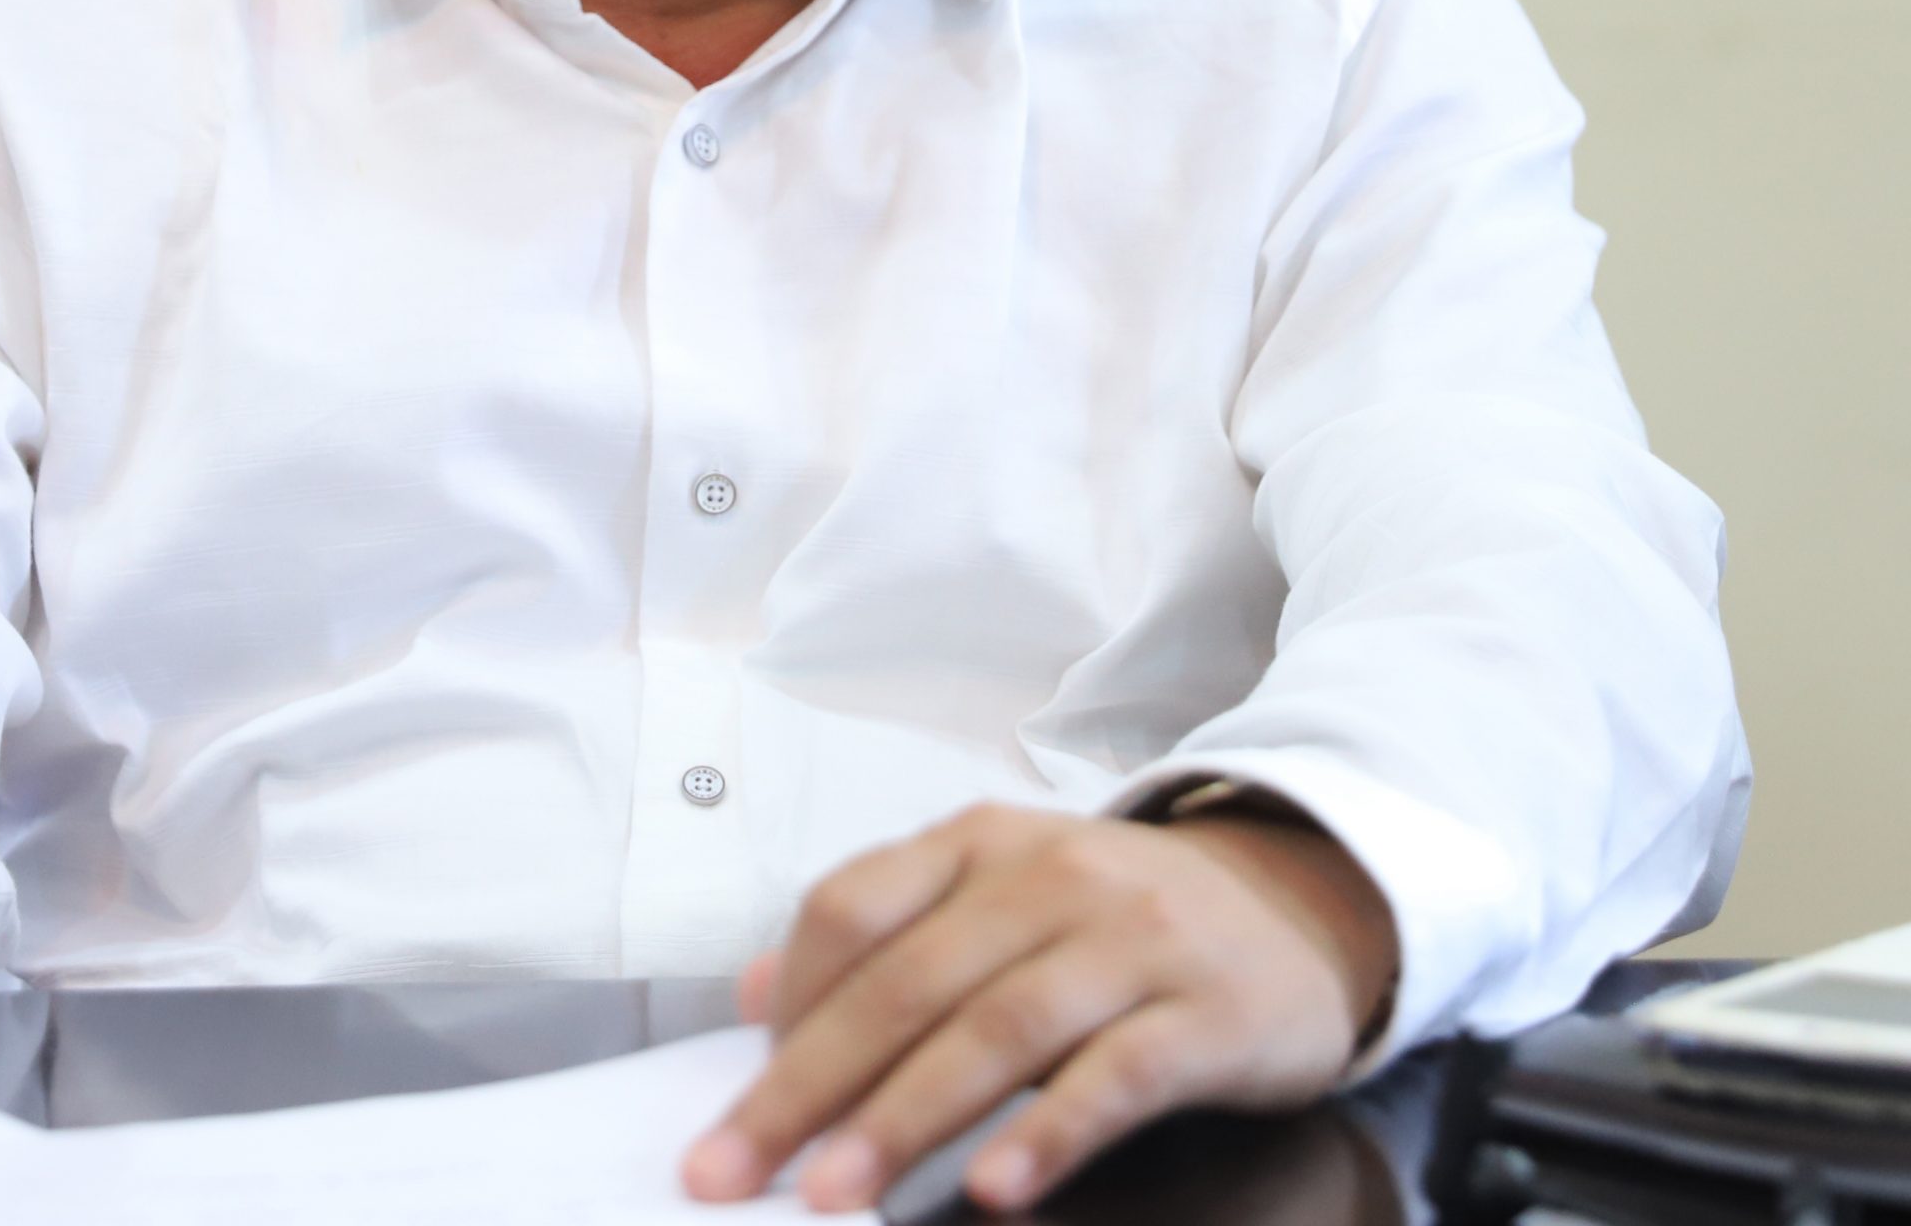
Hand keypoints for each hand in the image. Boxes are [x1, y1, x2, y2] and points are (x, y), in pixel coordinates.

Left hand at [680, 800, 1397, 1212]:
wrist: (1299, 906)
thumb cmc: (1117, 921)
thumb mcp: (998, 897)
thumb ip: (883, 935)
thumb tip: (755, 993)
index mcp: (980, 843)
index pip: (852, 906)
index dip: (788, 1004)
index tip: (733, 1097)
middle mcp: (1048, 877)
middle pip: (908, 981)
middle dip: (810, 1084)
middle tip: (734, 1171)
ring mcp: (1132, 939)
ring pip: (998, 1029)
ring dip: (905, 1117)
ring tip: (833, 1195)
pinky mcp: (1207, 1013)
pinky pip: (1115, 1075)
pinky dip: (1047, 1131)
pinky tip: (991, 1189)